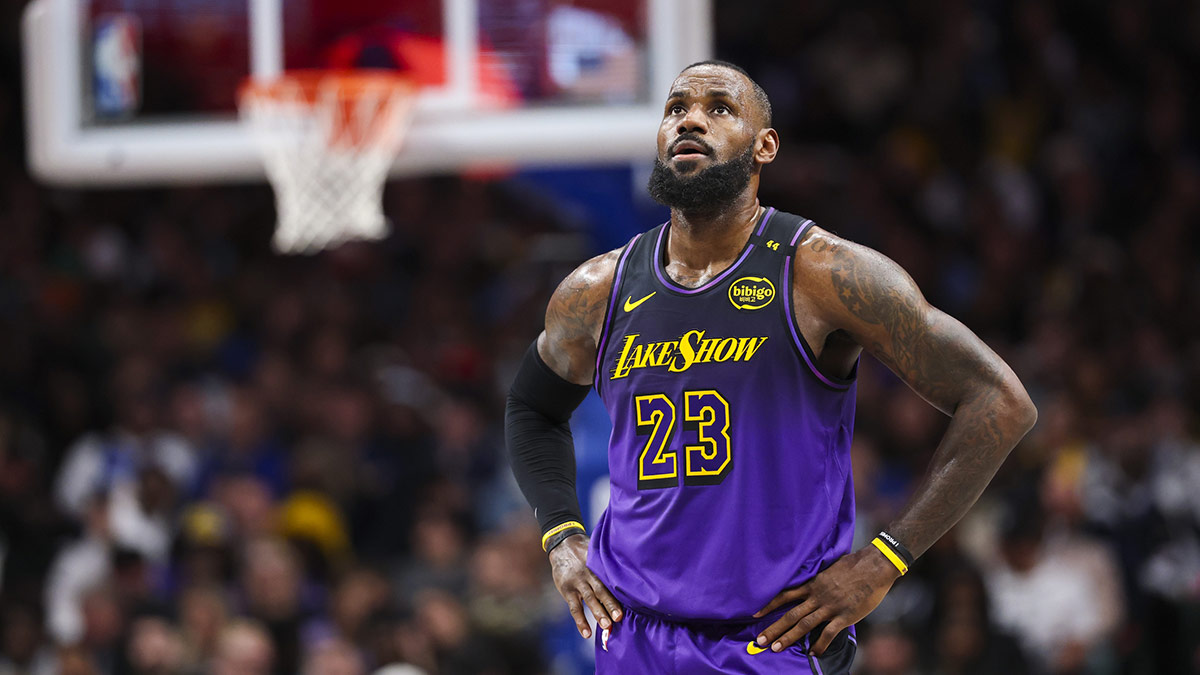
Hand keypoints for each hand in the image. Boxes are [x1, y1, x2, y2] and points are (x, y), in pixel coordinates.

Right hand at [548, 534, 622, 637]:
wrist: (562, 544)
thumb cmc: (586, 550)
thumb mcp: (598, 551)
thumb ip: (610, 562)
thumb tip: (634, 570)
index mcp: (599, 564)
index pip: (611, 578)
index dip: (620, 590)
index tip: (631, 601)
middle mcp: (589, 573)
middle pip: (601, 589)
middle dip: (610, 604)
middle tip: (619, 617)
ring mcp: (577, 582)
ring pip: (589, 599)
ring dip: (597, 613)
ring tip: (606, 626)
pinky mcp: (567, 590)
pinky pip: (574, 608)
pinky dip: (580, 621)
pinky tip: (587, 634)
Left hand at [753, 546, 900, 654]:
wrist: (874, 566)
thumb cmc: (853, 565)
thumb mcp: (829, 568)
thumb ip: (818, 579)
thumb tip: (811, 585)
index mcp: (813, 584)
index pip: (785, 595)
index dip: (769, 605)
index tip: (755, 614)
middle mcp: (817, 596)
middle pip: (791, 614)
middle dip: (774, 628)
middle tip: (760, 641)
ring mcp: (830, 606)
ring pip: (804, 624)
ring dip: (789, 638)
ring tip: (776, 648)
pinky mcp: (844, 616)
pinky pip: (828, 633)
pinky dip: (819, 644)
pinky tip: (812, 653)